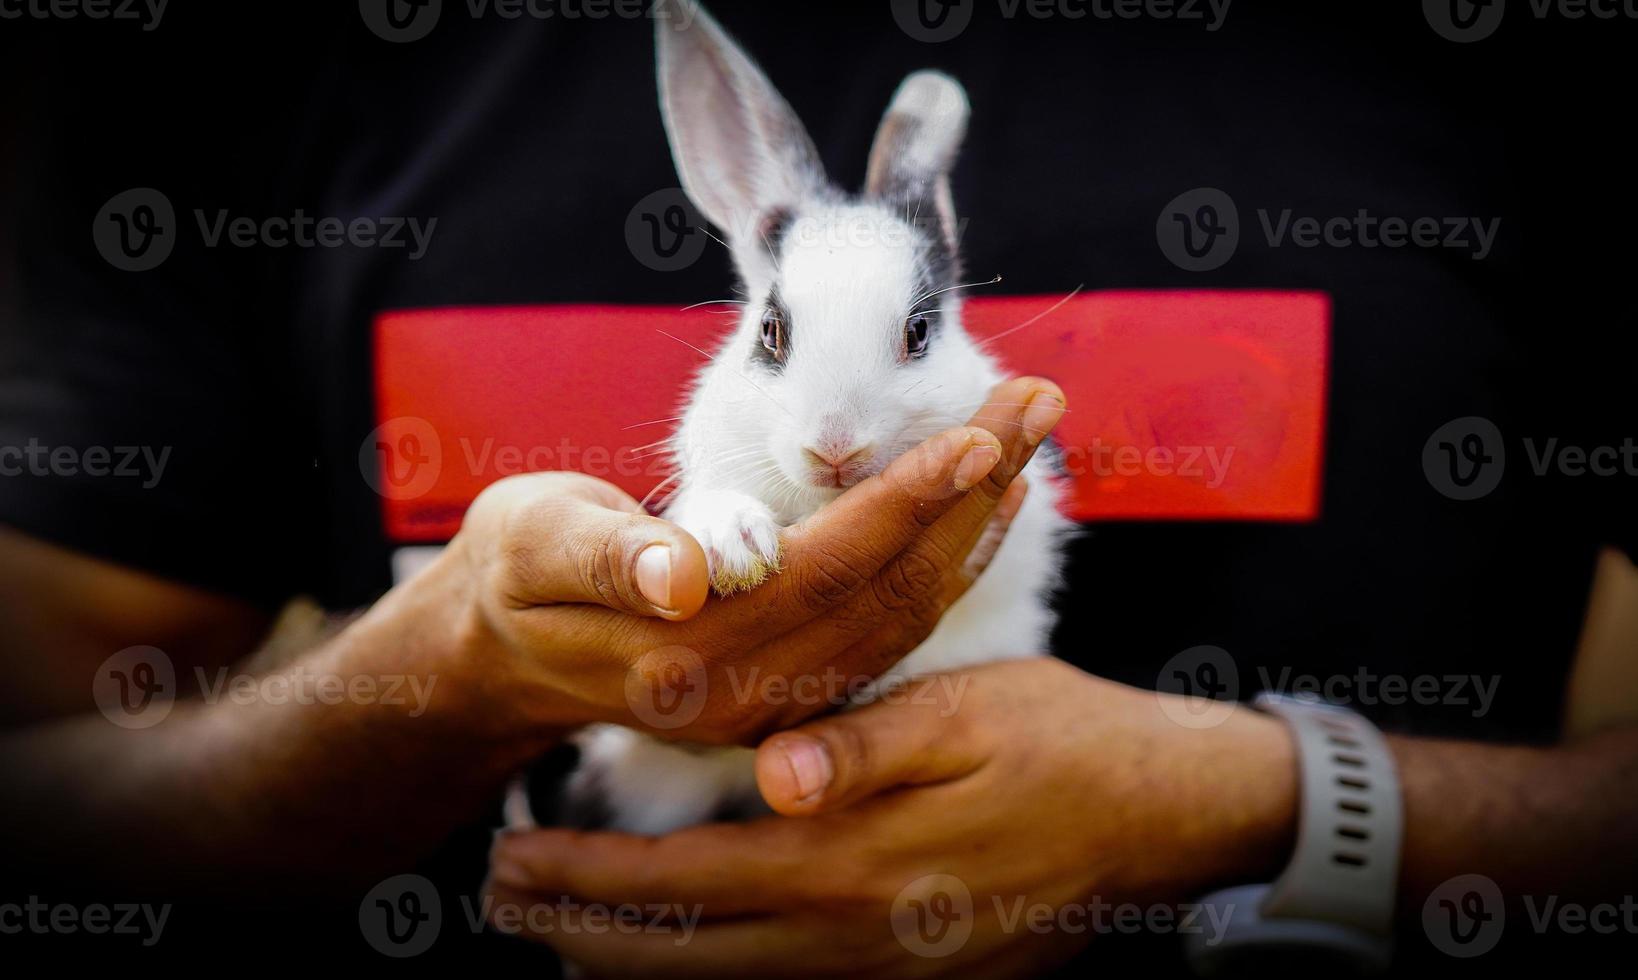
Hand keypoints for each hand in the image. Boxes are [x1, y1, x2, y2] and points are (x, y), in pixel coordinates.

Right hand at [406, 378, 1066, 745]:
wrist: (503, 656)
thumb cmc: (517, 572)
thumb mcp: (535, 542)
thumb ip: (610, 557)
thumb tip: (686, 574)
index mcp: (683, 656)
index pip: (831, 567)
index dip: (912, 499)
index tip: (981, 434)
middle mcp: (743, 697)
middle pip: (891, 587)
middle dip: (973, 491)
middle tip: (1041, 400)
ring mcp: (774, 711)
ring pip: (905, 614)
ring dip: (975, 526)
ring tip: (1029, 439)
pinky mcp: (790, 703)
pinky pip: (889, 633)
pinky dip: (944, 565)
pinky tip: (980, 509)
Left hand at [482, 659, 1298, 977]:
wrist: (1165, 818)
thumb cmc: (1063, 742)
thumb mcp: (970, 714)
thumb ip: (865, 749)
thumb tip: (772, 778)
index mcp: (854, 859)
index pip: (687, 880)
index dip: (588, 878)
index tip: (509, 862)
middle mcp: (855, 931)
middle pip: (687, 952)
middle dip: (582, 931)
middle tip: (498, 902)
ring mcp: (884, 962)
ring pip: (728, 977)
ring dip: (637, 953)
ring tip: (560, 932)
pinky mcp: (912, 965)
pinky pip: (784, 976)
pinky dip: (713, 960)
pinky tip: (687, 943)